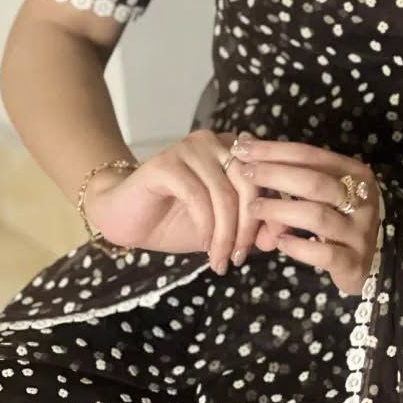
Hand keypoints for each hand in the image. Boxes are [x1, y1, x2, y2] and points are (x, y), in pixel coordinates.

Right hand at [84, 129, 263, 269]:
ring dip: (226, 233)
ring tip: (222, 261)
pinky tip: (206, 246)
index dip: (273, 209)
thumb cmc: (174, 221)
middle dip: (248, 227)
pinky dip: (206, 226)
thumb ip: (250, 229)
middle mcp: (214, 142)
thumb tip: (278, 237)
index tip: (272, 243)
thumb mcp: (221, 229)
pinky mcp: (166, 164)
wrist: (124, 219)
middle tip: (240, 258)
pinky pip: (197, 196)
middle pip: (248, 183)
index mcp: (233, 150)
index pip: (265, 175)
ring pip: (224, 193)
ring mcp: (189, 149)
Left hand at [232, 137, 381, 295]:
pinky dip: (298, 247)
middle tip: (244, 173)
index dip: (275, 150)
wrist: (373, 259)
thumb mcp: (323, 190)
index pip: (311, 155)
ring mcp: (360, 232)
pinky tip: (279, 242)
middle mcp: (362, 199)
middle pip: (314, 182)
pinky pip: (323, 254)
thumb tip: (246, 142)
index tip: (243, 147)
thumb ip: (290, 169)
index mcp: (354, 173)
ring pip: (316, 216)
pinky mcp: (354, 262)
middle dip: (274, 175)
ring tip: (253, 209)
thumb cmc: (339, 216)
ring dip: (279, 210)